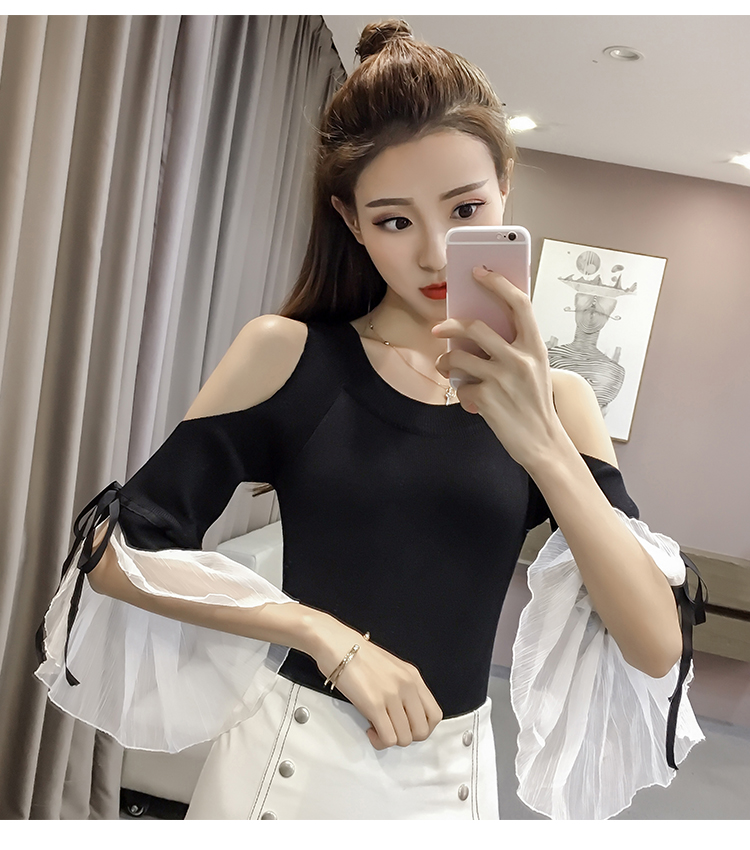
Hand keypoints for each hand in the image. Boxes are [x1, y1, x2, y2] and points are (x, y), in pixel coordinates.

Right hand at [310, 614, 442, 749]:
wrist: (337, 644)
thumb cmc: (359, 655)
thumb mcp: (392, 668)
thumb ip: (403, 688)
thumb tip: (405, 714)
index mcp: (413, 677)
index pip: (434, 715)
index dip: (422, 728)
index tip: (407, 727)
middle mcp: (407, 686)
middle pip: (422, 731)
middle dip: (407, 737)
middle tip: (391, 730)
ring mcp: (392, 695)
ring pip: (404, 738)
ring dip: (391, 740)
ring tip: (377, 729)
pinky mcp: (374, 704)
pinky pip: (387, 738)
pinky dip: (379, 741)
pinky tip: (370, 729)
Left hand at [432, 266, 565, 471]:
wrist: (542, 442)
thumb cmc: (534, 403)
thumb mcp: (535, 369)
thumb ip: (514, 348)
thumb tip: (477, 329)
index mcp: (536, 347)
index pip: (519, 303)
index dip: (498, 283)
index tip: (479, 271)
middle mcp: (520, 359)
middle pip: (475, 327)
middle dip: (450, 325)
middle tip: (438, 328)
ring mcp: (502, 378)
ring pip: (458, 357)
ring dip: (444, 361)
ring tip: (444, 366)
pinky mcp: (486, 398)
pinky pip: (461, 386)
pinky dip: (460, 392)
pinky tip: (468, 399)